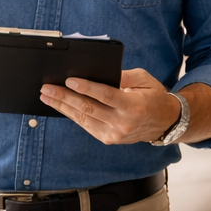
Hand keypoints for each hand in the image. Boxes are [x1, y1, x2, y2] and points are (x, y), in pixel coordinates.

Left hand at [39, 68, 181, 144]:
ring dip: (63, 107)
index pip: (106, 95)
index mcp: (133, 105)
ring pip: (83, 119)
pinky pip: (86, 125)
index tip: (69, 80)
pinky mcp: (109, 138)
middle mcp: (123, 122)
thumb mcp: (144, 79)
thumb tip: (101, 73)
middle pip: (89, 108)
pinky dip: (72, 115)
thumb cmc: (153, 96)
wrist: (164, 122)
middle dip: (65, 97)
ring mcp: (114, 133)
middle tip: (47, 88)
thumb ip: (124, 76)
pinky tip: (61, 106)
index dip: (87, 88)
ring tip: (47, 96)